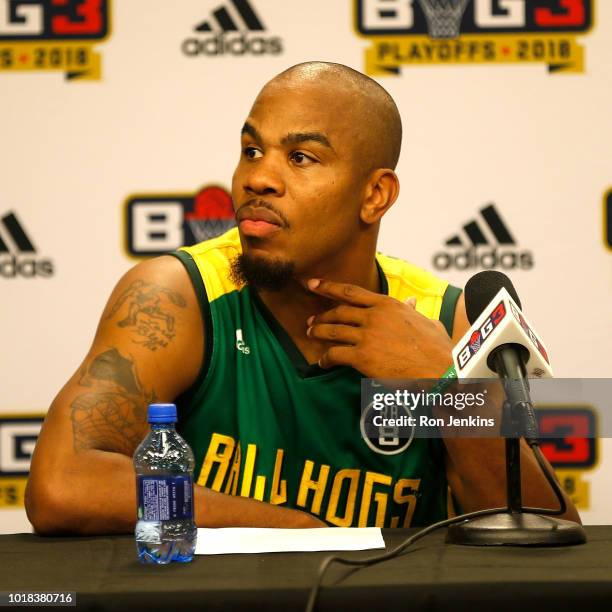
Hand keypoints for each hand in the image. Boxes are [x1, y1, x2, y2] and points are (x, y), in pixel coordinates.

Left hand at [306, 279, 452, 378]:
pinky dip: (326, 358)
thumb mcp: (428, 321)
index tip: (313, 284)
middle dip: (321, 315)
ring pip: (333, 330)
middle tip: (311, 319)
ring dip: (318, 332)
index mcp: (388, 305)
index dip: (328, 287)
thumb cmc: (438, 348)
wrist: (440, 370)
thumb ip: (414, 310)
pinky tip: (322, 362)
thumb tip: (412, 301)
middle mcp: (374, 316)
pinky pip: (335, 354)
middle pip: (338, 311)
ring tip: (311, 334)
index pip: (351, 292)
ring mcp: (367, 335)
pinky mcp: (363, 356)